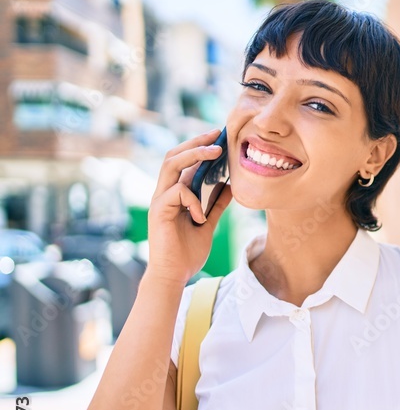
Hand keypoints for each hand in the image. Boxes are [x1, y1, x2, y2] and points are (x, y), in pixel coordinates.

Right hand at [145, 128, 234, 285]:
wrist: (174, 275)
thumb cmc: (187, 252)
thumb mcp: (208, 223)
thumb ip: (216, 205)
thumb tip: (231, 186)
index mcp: (174, 193)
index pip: (183, 161)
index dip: (199, 147)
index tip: (219, 137)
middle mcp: (164, 193)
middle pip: (174, 156)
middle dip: (196, 142)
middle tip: (218, 134)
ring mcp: (159, 201)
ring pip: (171, 166)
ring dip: (194, 156)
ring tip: (216, 153)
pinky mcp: (158, 212)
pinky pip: (177, 193)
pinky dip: (193, 200)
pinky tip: (200, 217)